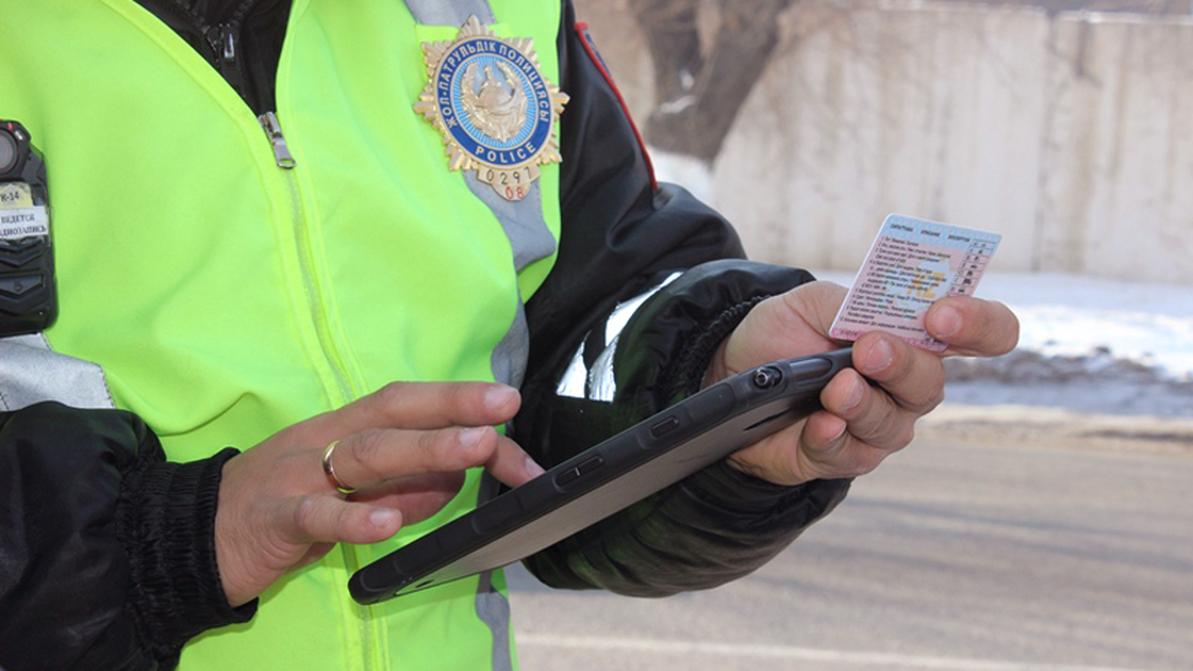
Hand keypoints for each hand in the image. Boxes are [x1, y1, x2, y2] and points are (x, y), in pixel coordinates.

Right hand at [214, 382, 543, 606]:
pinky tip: (389, 520)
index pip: (409, 405)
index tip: (509, 407)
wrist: (191, 536)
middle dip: (452, 408)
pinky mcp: (273, 519)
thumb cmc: (279, 505)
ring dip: (425, 450)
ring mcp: (297, 476)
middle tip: (503, 409)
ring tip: (474, 449)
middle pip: (393, 415)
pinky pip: (316, 517)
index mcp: (345, 428)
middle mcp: (324, 440)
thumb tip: (458, 478)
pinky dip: (354, 519)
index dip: (459, 402)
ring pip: (365, 455)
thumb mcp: (348, 489)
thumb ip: (404, 483)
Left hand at [705, 281, 1017, 485]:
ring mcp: (881, 424)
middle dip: (902, 364)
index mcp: (916, 336)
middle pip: (931, 383)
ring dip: (863, 403)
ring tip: (835, 387)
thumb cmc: (784, 333)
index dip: (979, 324)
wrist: (730, 372)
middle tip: (869, 349)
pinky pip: (849, 453)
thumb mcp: (814, 302)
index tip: (942, 315)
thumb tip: (878, 323)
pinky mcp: (844, 456)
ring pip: (892, 424)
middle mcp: (909, 384)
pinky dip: (832, 436)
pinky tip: (820, 422)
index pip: (984, 331)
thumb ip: (853, 304)